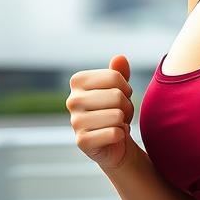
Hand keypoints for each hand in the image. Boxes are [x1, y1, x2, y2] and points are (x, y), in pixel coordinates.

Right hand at [65, 54, 139, 172]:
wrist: (113, 141)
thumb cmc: (114, 110)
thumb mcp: (119, 89)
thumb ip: (119, 73)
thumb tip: (120, 58)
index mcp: (77, 81)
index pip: (114, 77)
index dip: (126, 88)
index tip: (122, 96)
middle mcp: (72, 100)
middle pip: (116, 95)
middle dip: (127, 106)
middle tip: (121, 114)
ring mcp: (75, 121)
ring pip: (117, 115)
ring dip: (124, 121)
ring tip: (117, 124)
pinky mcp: (82, 141)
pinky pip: (114, 133)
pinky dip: (120, 135)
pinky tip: (113, 136)